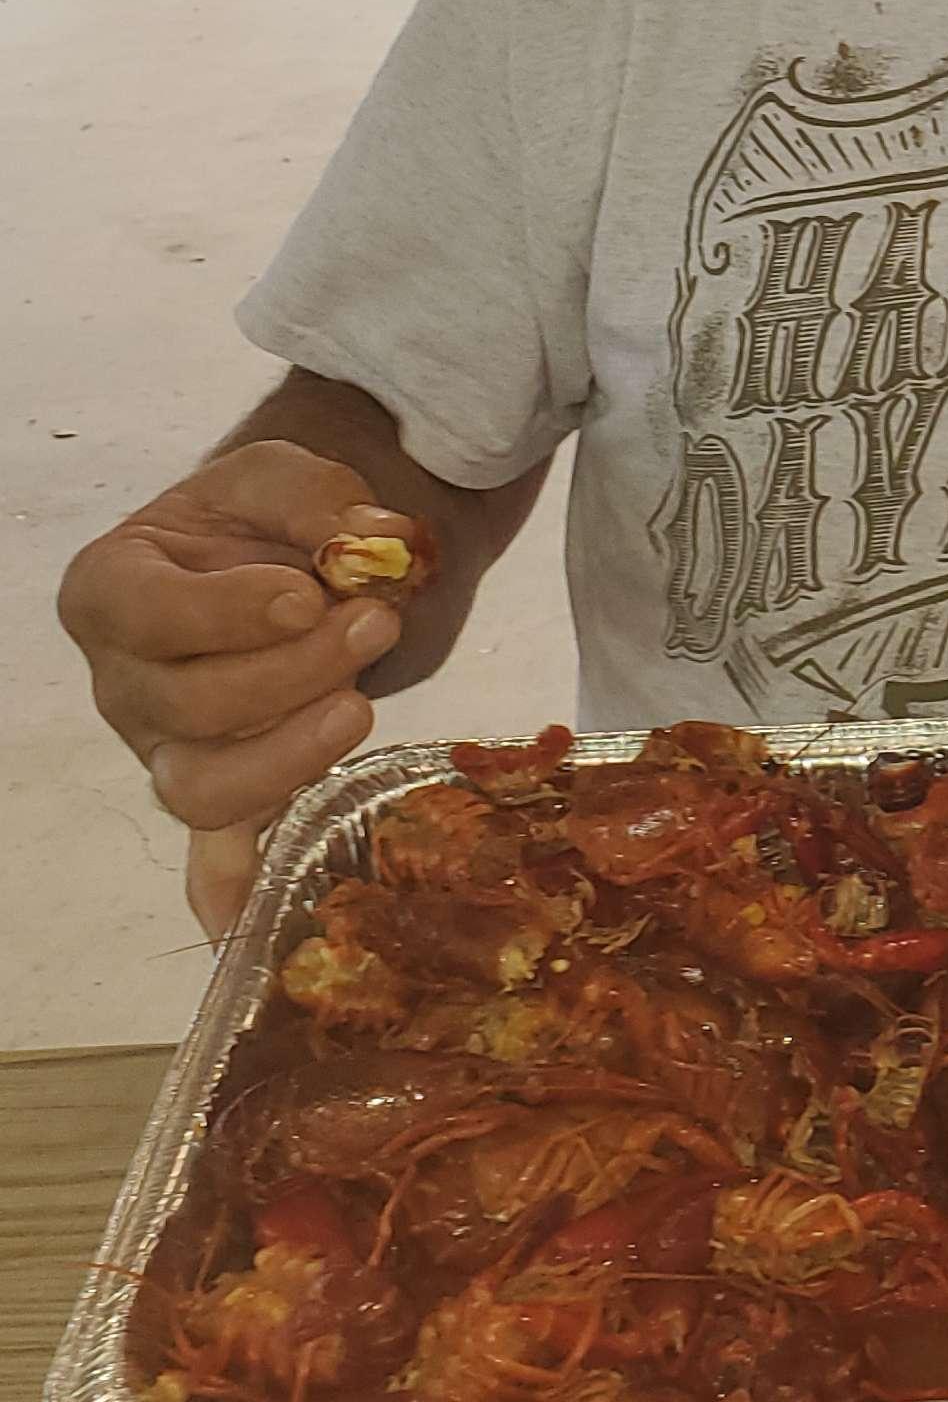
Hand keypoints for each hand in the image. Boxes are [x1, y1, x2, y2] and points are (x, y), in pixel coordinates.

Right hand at [58, 442, 412, 934]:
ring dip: (289, 754)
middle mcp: (124, 679)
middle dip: (291, 669)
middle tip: (373, 623)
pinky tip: (246, 927)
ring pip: (202, 785)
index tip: (306, 592)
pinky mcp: (219, 788)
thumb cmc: (262, 519)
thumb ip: (322, 497)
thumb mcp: (282, 475)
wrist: (283, 556)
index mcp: (113, 588)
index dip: (223, 612)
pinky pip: (211, 853)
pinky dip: (226, 890)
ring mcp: (168, 746)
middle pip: (188, 703)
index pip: (142, 613)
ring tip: (362, 705)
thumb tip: (379, 541)